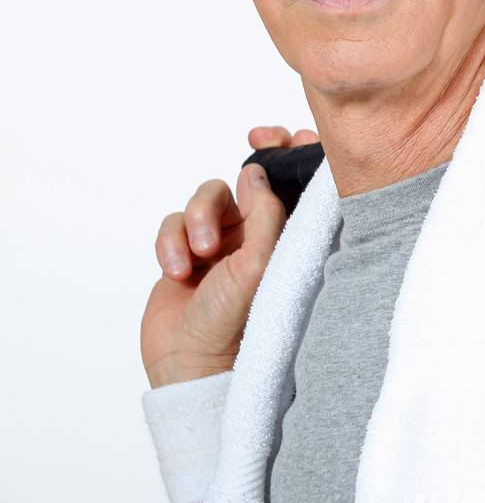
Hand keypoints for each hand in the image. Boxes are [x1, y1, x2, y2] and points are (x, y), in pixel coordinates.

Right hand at [139, 125, 316, 387]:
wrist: (192, 367)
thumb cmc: (238, 324)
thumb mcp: (260, 265)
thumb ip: (264, 215)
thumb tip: (257, 171)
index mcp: (289, 239)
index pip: (296, 187)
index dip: (294, 155)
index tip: (286, 135)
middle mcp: (257, 237)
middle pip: (251, 179)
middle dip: (249, 164)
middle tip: (254, 142)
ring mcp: (220, 244)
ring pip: (207, 197)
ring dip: (199, 219)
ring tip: (201, 255)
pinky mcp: (184, 252)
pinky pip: (172, 223)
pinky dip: (170, 242)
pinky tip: (178, 271)